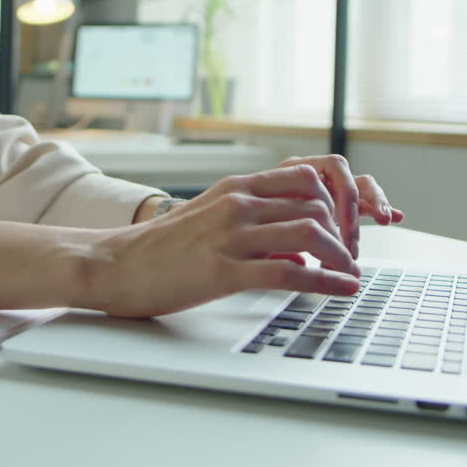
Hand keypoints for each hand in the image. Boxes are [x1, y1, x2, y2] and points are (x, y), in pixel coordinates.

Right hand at [88, 161, 400, 317]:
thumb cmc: (161, 249)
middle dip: (345, 231)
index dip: (337, 201)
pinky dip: (326, 282)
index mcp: (235, 187)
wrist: (115, 267)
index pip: (306, 176)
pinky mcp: (225, 270)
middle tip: (350, 255)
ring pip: (310, 233)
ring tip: (349, 274)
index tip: (346, 227)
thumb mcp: (210, 218)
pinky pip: (291, 271)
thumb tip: (298, 243)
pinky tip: (341, 291)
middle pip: (317, 203)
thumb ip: (253, 220)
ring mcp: (231, 235)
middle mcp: (237, 203)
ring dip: (341, 257)